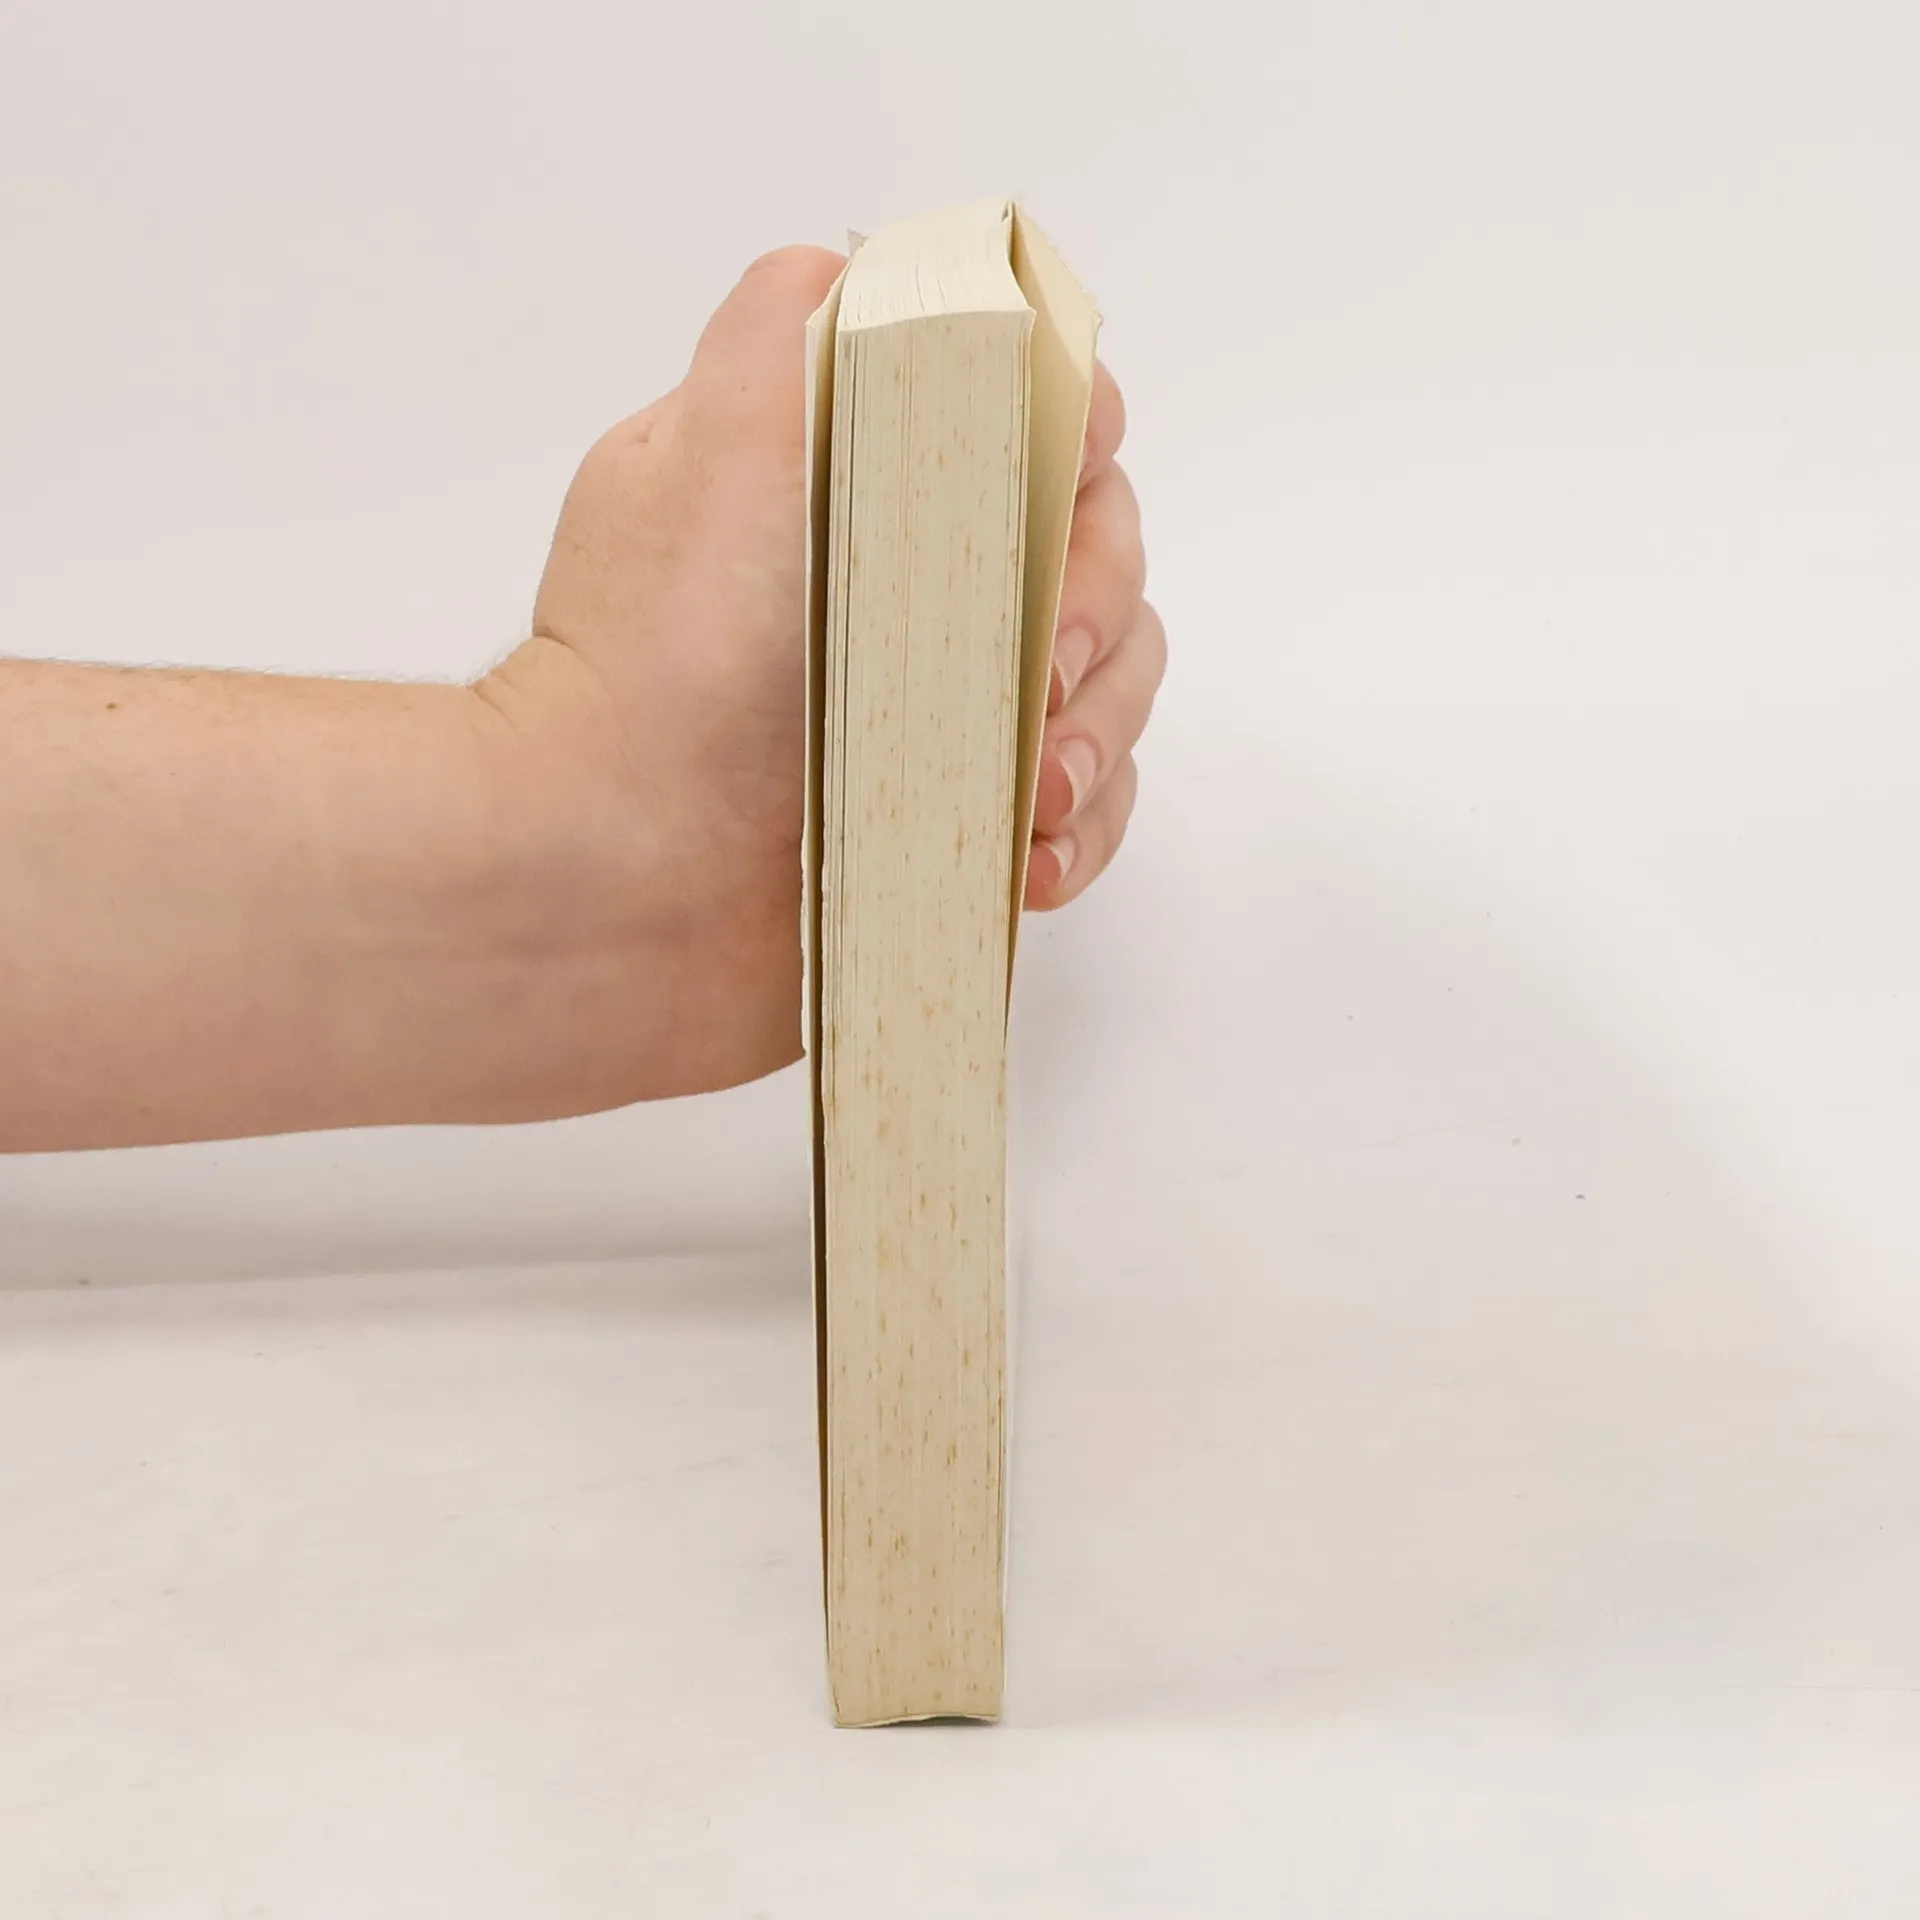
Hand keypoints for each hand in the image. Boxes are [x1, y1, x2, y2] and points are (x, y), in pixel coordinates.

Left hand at [479, 247, 1163, 1098]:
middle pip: (1098, 554)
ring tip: (1025, 794)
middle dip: (1096, 608)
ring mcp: (942, 718)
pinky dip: (1079, 833)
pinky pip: (1086, 813)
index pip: (1031, 424)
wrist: (611, 878)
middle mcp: (911, 596)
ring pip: (1111, 689)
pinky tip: (1020, 858)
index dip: (1073, 442)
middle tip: (1038, 670)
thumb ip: (792, 327)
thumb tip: (861, 267)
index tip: (1059, 479)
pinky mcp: (961, 828)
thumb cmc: (661, 668)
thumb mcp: (711, 446)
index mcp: (865, 491)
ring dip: (1096, 733)